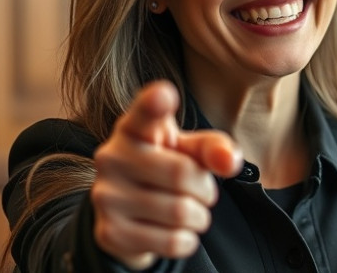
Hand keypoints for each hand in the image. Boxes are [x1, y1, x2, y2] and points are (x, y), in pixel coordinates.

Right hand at [90, 80, 242, 269]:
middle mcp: (111, 157)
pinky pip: (172, 241)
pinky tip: (176, 231)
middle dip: (205, 189)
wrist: (130, 214)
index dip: (155, 102)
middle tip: (199, 191)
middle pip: (182, 174)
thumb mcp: (191, 152)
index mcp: (134, 128)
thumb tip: (229, 162)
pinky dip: (187, 240)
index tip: (164, 95)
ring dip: (199, 217)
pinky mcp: (110, 232)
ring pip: (180, 212)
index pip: (144, 112)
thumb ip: (215, 149)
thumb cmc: (166, 168)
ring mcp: (106, 196)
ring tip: (189, 211)